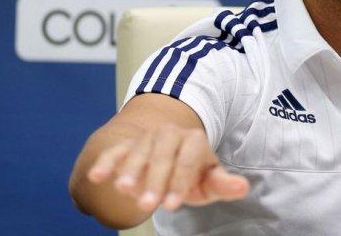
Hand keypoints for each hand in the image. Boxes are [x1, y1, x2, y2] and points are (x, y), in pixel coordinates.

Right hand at [86, 124, 248, 212]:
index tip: (172, 205)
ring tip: (124, 190)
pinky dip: (106, 162)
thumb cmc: (192, 175)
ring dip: (130, 170)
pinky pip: (115, 150)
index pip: (189, 158)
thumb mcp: (208, 181)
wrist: (169, 158)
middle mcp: (170, 134)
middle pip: (162, 154)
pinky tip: (97, 177)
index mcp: (194, 140)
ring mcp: (146, 139)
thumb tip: (242, 187)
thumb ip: (223, 184)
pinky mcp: (126, 145)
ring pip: (138, 151)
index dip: (180, 182)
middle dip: (155, 180)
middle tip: (148, 206)